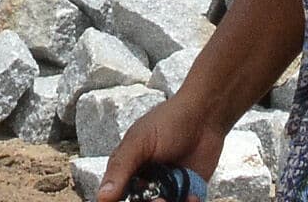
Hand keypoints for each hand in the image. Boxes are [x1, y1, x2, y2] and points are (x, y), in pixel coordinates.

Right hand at [101, 89, 226, 196]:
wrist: (205, 115)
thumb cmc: (169, 121)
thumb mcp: (139, 142)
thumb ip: (121, 168)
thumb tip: (102, 197)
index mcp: (128, 170)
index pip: (117, 196)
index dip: (124, 200)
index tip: (138, 197)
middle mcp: (146, 181)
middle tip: (160, 200)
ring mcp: (167, 187)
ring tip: (180, 197)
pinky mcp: (187, 191)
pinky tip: (192, 196)